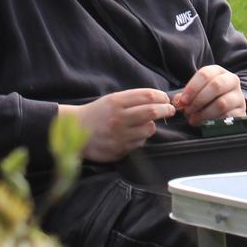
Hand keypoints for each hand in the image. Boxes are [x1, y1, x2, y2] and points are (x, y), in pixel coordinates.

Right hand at [57, 89, 174, 162]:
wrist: (76, 130)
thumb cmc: (97, 113)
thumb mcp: (112, 99)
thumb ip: (132, 99)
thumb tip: (158, 99)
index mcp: (116, 101)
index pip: (147, 96)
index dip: (161, 97)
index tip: (166, 99)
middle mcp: (118, 117)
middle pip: (152, 111)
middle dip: (165, 110)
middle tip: (170, 110)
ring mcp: (119, 135)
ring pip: (149, 129)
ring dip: (151, 126)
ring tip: (145, 124)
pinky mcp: (119, 149)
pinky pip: (140, 143)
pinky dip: (141, 138)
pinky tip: (133, 135)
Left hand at [172, 65, 246, 127]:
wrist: (229, 107)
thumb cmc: (208, 97)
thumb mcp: (197, 92)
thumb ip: (186, 95)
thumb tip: (177, 102)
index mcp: (218, 71)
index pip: (205, 74)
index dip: (192, 87)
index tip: (183, 101)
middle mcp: (231, 80)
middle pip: (215, 86)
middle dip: (198, 100)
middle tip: (188, 111)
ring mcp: (238, 96)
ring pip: (221, 103)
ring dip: (204, 113)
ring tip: (194, 119)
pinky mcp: (242, 112)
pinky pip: (228, 117)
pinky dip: (214, 121)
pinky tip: (205, 124)